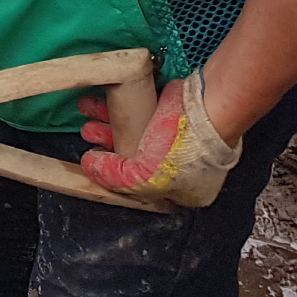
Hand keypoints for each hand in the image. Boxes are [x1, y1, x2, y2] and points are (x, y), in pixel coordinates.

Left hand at [79, 71, 239, 207]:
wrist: (208, 108)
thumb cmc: (190, 148)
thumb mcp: (148, 178)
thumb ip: (118, 178)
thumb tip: (93, 168)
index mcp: (180, 192)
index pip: (139, 189)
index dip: (114, 176)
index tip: (94, 162)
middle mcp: (177, 166)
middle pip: (133, 159)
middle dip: (107, 147)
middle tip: (89, 137)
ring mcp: (173, 139)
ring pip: (132, 133)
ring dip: (106, 126)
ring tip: (88, 119)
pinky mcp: (167, 114)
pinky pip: (136, 112)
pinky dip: (117, 109)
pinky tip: (99, 104)